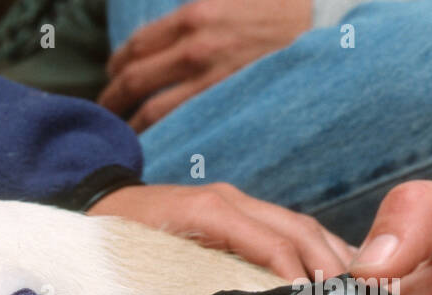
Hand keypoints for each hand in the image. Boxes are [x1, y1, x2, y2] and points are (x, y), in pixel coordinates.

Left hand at [88, 182, 352, 280]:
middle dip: (334, 270)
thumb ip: (179, 289)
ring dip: (335, 260)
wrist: (94, 203)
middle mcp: (231, 201)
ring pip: (302, 227)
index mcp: (209, 212)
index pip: (274, 246)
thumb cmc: (110, 243)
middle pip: (300, 231)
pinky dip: (319, 252)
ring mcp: (238, 203)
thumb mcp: (138, 268)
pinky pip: (289, 229)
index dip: (302, 282)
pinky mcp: (240, 212)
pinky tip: (340, 281)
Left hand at [100, 0, 310, 130]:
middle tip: (105, 111)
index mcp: (193, 15)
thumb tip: (175, 27)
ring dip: (130, 124)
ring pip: (151, 110)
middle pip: (133, 79)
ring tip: (122, 134)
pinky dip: (161, 135)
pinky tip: (154, 144)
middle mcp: (194, 46)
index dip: (117, 64)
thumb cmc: (280, 9)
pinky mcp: (225, 103)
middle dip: (112, 98)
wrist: (327, 25)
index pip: (136, 46)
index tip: (112, 76)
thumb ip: (198, 13)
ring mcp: (208, 78)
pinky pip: (180, 126)